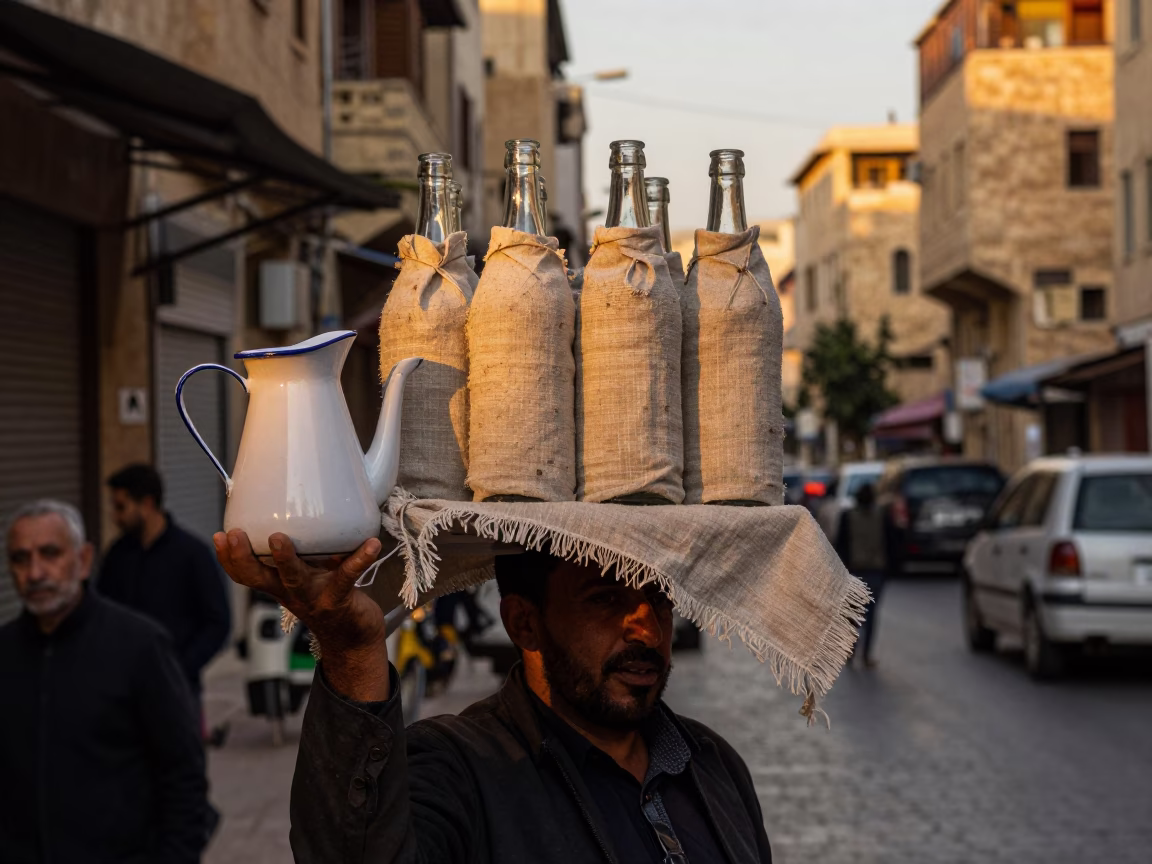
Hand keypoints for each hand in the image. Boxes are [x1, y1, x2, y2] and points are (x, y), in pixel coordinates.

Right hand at [213, 530, 389, 701]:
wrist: (353, 638)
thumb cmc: (329, 598)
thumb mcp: (309, 576)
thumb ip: (305, 552)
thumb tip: (305, 508)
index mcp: (279, 585)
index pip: (246, 574)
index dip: (228, 559)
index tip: (219, 536)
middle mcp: (291, 592)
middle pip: (259, 577)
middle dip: (243, 557)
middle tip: (234, 535)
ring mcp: (313, 597)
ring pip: (294, 578)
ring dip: (284, 560)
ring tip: (279, 539)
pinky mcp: (339, 599)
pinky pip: (348, 576)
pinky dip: (360, 559)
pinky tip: (371, 544)